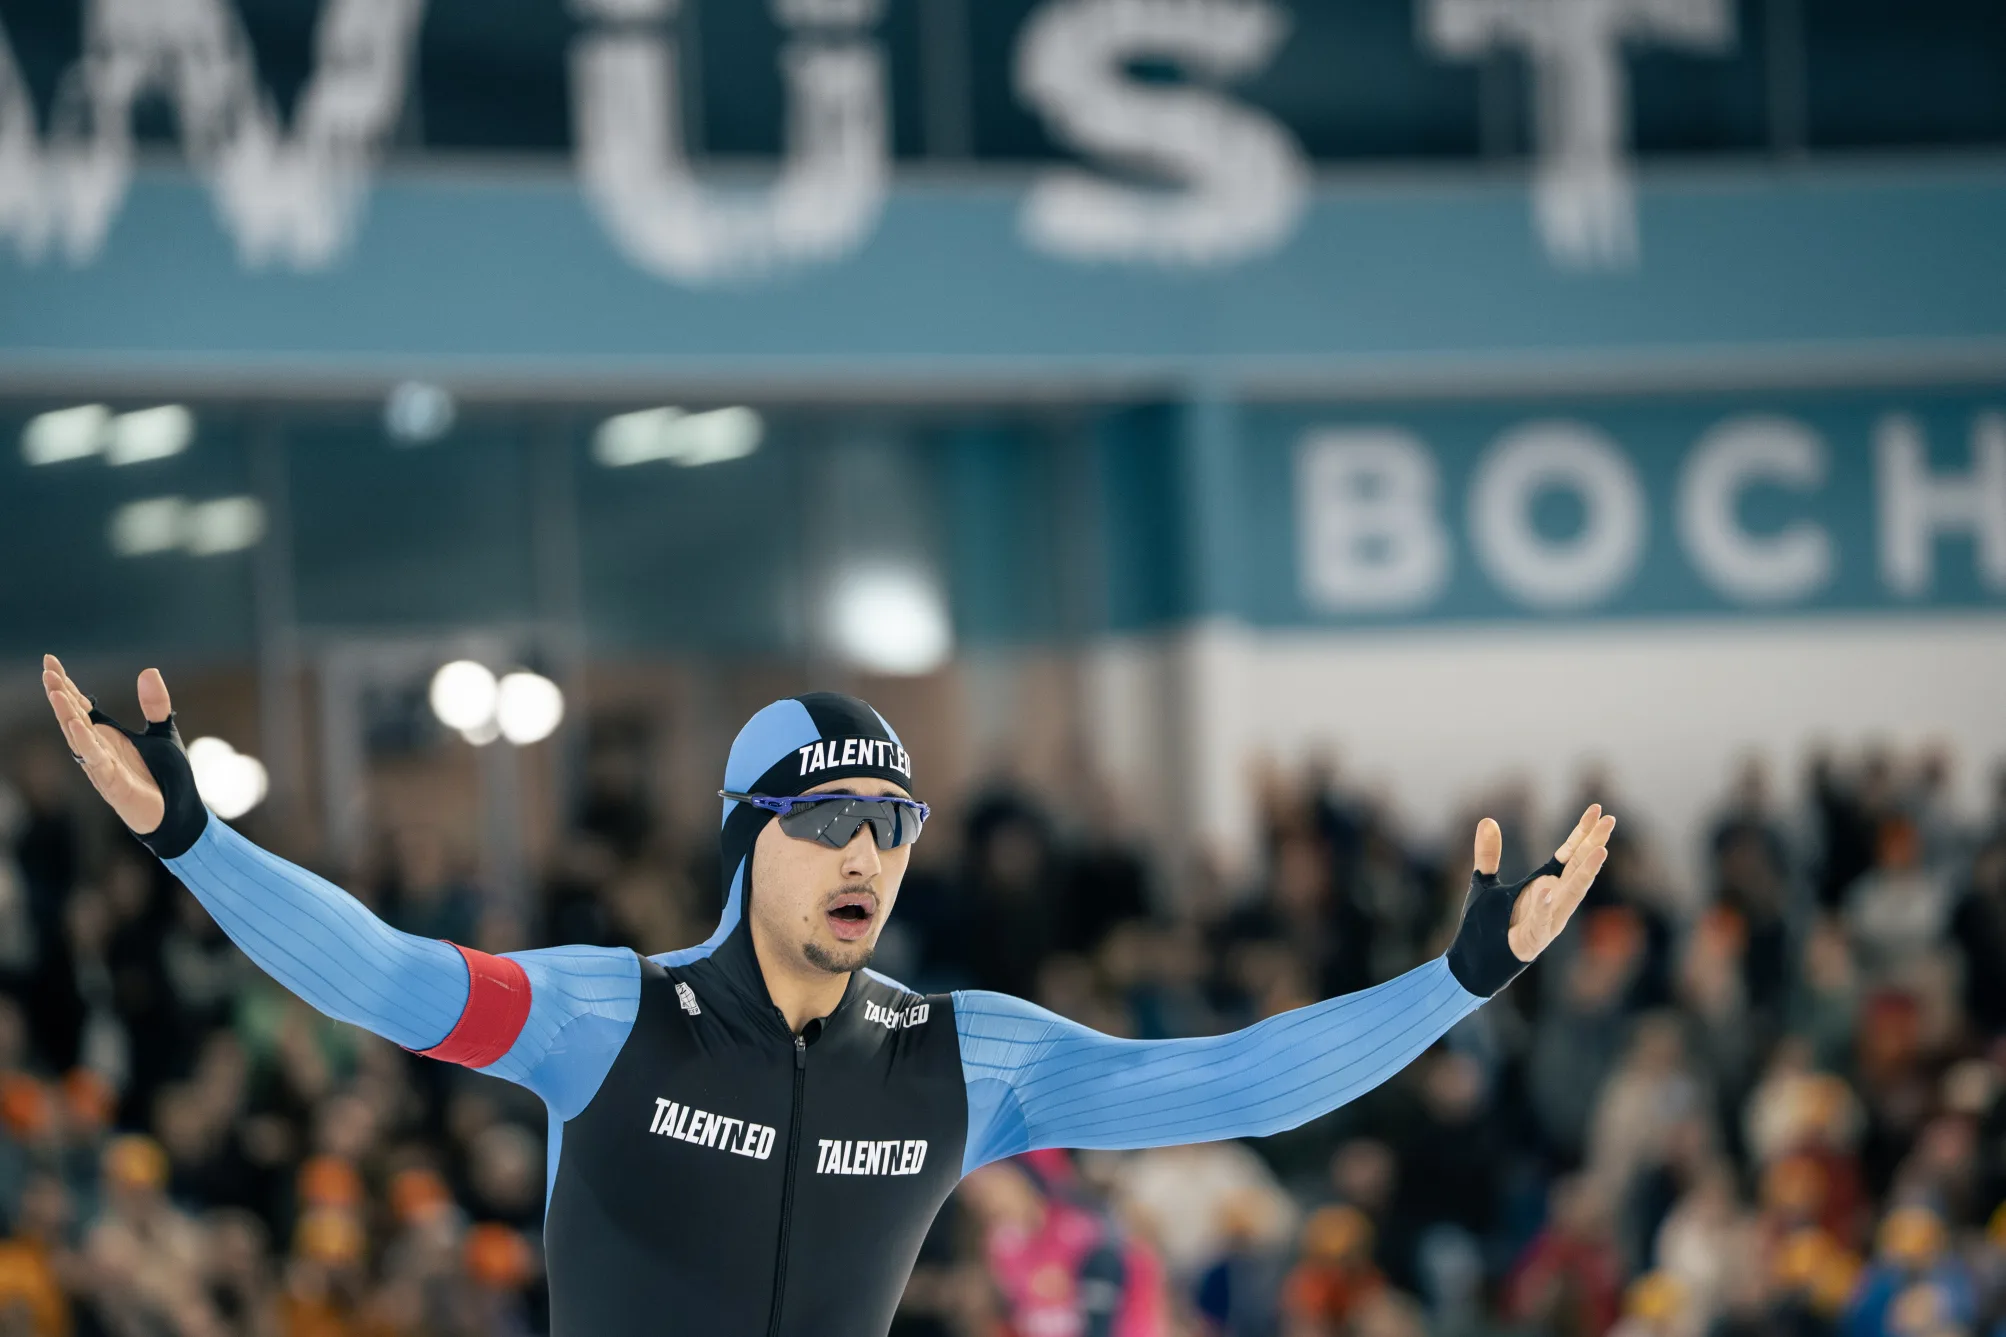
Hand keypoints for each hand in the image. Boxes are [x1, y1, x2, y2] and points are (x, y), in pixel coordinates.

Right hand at [42, 653, 170, 835]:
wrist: (178, 814)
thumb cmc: (167, 776)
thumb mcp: (163, 732)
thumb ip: (155, 704)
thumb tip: (148, 670)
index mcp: (108, 735)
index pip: (81, 705)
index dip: (65, 685)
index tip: (50, 662)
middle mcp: (99, 748)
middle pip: (73, 717)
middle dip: (59, 695)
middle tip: (47, 671)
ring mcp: (102, 766)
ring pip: (78, 737)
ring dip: (66, 715)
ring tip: (55, 692)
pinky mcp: (112, 783)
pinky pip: (95, 761)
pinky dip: (85, 743)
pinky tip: (76, 725)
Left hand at [1473, 803, 1614, 962]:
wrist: (1470, 965)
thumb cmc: (1483, 927)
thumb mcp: (1485, 883)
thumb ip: (1489, 854)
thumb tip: (1487, 820)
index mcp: (1543, 886)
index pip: (1569, 855)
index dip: (1582, 832)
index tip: (1598, 809)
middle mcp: (1552, 903)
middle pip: (1577, 870)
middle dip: (1594, 846)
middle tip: (1610, 821)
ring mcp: (1545, 923)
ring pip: (1571, 896)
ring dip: (1585, 874)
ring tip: (1600, 850)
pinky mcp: (1531, 942)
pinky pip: (1541, 922)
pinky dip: (1545, 906)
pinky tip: (1548, 887)